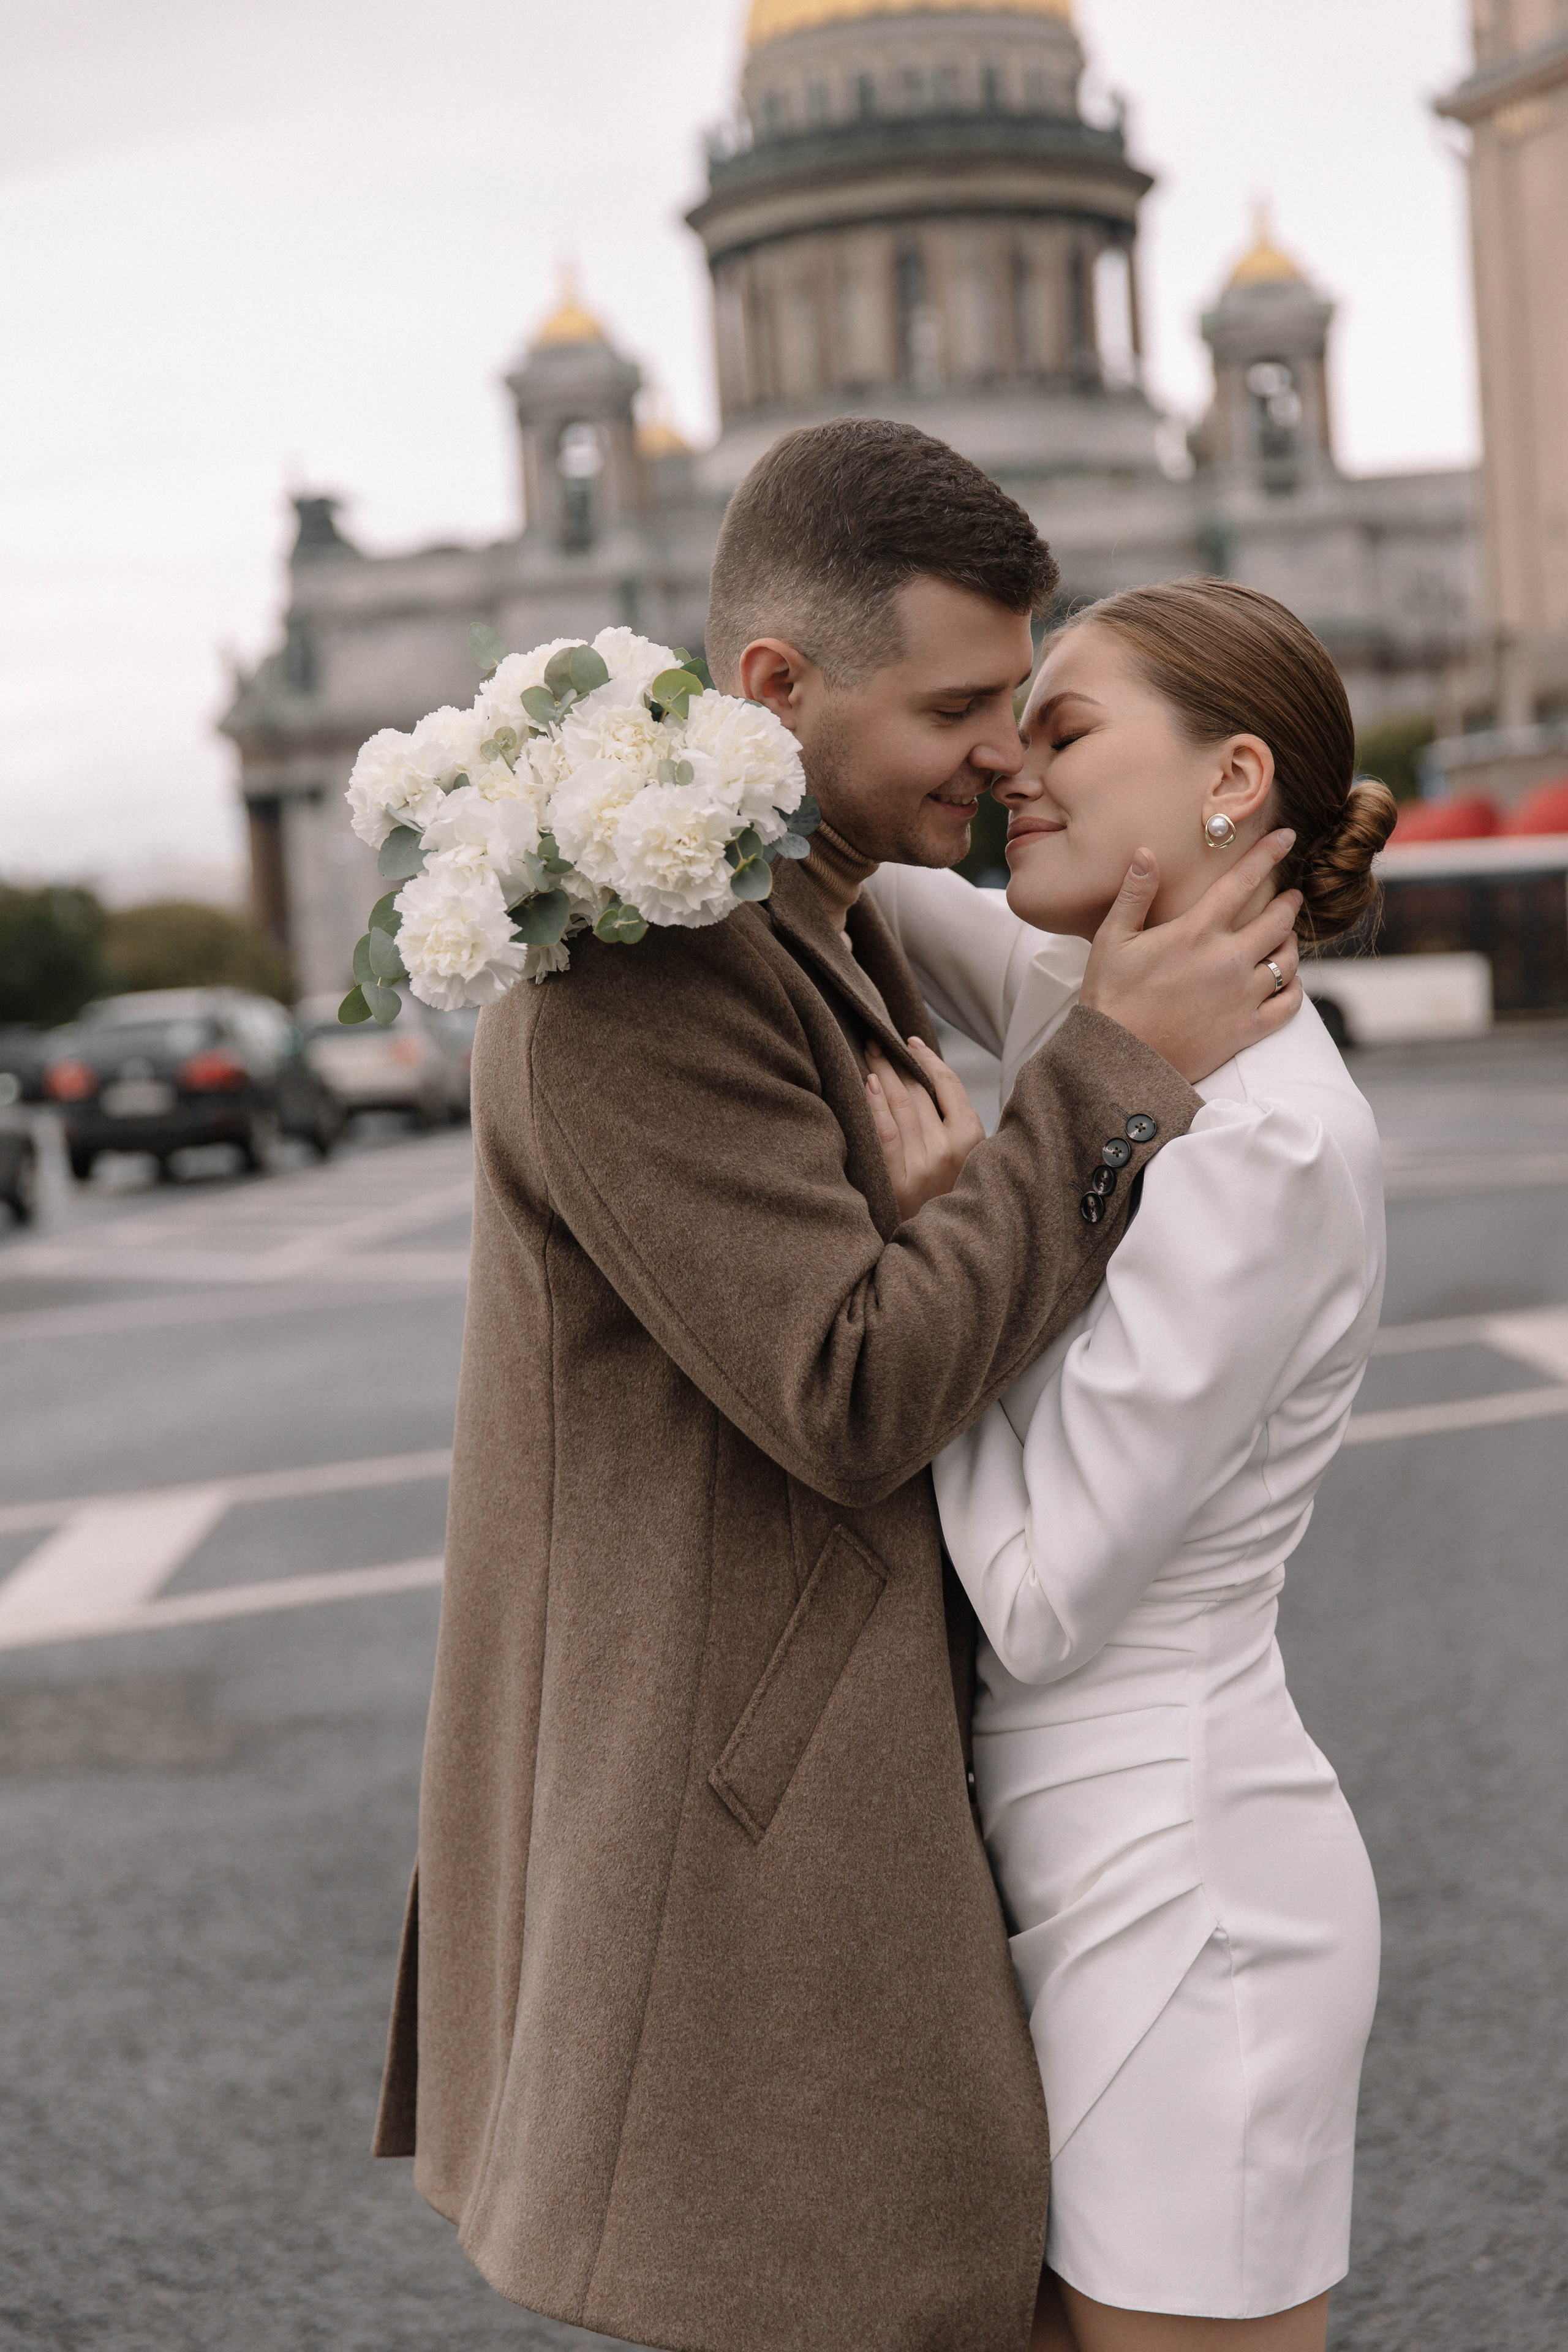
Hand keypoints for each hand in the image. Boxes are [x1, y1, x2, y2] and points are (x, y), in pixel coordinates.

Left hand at [865, 1037, 985, 1219]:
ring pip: (900, 1106)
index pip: (948, 1085)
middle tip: (877, 1039)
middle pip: (918, 1091)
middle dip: (896, 1061)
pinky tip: (866, 1084)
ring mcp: (923, 1164)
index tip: (910, 1041)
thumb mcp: (971, 1160)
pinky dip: (875, 1106)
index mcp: (972, 1139)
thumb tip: (932, 1083)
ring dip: (882, 1073)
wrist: (943, 1246)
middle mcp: (949, 1149)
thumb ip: (959, 1126)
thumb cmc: (953, 1196)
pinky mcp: (898, 1180)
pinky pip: (884, 1134)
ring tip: (868, 1053)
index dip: (927, 1058)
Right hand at [1079, 829, 1304, 1084]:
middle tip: (1290, 897)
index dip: (1269, 854)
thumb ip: (1134, 894)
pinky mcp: (1247, 1029)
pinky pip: (1290, 1002)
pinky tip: (1286, 981)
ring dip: (1290, 944)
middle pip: (1278, 919)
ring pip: (1288, 959)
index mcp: (1196, 932)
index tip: (1287, 838)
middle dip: (1288, 903)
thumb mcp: (1111, 940)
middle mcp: (1227, 959)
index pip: (1243, 881)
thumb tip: (1147, 853)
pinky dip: (1294, 988)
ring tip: (1284, 939)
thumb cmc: (1111, 999)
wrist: (1119, 1062)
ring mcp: (1242, 996)